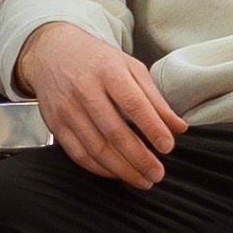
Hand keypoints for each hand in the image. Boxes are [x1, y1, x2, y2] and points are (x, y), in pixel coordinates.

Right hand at [15, 22, 187, 189]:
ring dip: (121, 169)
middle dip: (138, 157)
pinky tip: (116, 174)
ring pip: (96, 147)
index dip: (152, 127)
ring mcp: (68, 109)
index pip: (134, 103)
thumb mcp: (130, 68)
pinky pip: (78, 154)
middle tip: (157, 173)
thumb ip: (154, 98)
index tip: (167, 146)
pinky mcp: (56, 125)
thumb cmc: (98, 60)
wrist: (54, 52)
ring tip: (142, 180)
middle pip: (114, 131)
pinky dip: (99, 169)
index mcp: (109, 71)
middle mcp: (86, 90)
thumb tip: (178, 127)